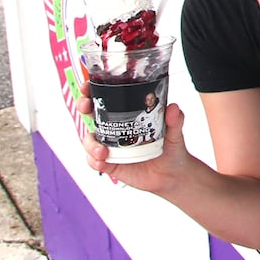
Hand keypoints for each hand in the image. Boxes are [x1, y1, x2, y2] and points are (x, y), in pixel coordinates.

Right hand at [77, 99, 191, 195]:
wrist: (172, 174)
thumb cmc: (171, 148)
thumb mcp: (175, 132)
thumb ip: (175, 120)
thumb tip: (173, 108)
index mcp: (128, 116)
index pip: (107, 99)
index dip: (94, 91)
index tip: (87, 85)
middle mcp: (116, 129)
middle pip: (91, 114)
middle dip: (83, 107)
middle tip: (86, 106)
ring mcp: (110, 146)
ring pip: (89, 140)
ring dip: (90, 144)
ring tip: (103, 151)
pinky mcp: (110, 163)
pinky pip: (94, 161)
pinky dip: (94, 161)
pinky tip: (102, 162)